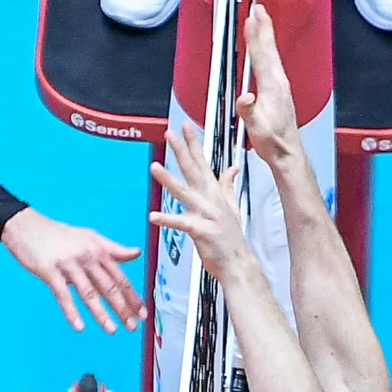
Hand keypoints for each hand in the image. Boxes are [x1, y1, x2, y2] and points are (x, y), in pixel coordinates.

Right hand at [0, 208, 144, 332]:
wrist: (26, 226)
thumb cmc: (58, 234)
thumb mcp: (90, 237)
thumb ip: (114, 249)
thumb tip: (137, 253)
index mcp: (98, 250)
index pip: (120, 277)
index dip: (133, 296)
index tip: (142, 312)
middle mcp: (86, 257)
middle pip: (108, 287)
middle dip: (123, 309)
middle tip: (132, 326)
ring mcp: (68, 264)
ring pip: (88, 293)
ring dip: (101, 314)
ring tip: (112, 330)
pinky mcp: (49, 271)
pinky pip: (62, 295)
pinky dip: (71, 312)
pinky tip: (79, 326)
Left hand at [150, 126, 252, 277]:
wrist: (237, 263)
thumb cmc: (231, 238)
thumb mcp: (232, 206)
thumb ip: (228, 186)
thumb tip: (232, 169)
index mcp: (214, 193)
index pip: (202, 162)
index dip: (193, 144)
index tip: (185, 128)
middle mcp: (209, 200)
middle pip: (192, 170)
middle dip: (181, 150)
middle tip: (169, 134)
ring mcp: (205, 214)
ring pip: (183, 192)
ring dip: (168, 179)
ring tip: (154, 167)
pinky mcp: (200, 231)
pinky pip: (181, 223)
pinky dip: (166, 219)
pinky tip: (153, 216)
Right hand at [236, 4, 301, 162]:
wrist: (287, 153)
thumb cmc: (273, 142)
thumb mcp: (256, 128)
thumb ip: (249, 111)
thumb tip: (244, 97)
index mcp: (272, 87)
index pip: (261, 55)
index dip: (256, 35)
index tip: (252, 17)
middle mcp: (279, 83)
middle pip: (269, 49)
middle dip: (263, 28)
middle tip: (259, 9)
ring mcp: (281, 86)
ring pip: (272, 55)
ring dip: (266, 37)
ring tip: (261, 22)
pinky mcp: (280, 91)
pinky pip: (272, 64)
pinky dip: (267, 51)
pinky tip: (264, 52)